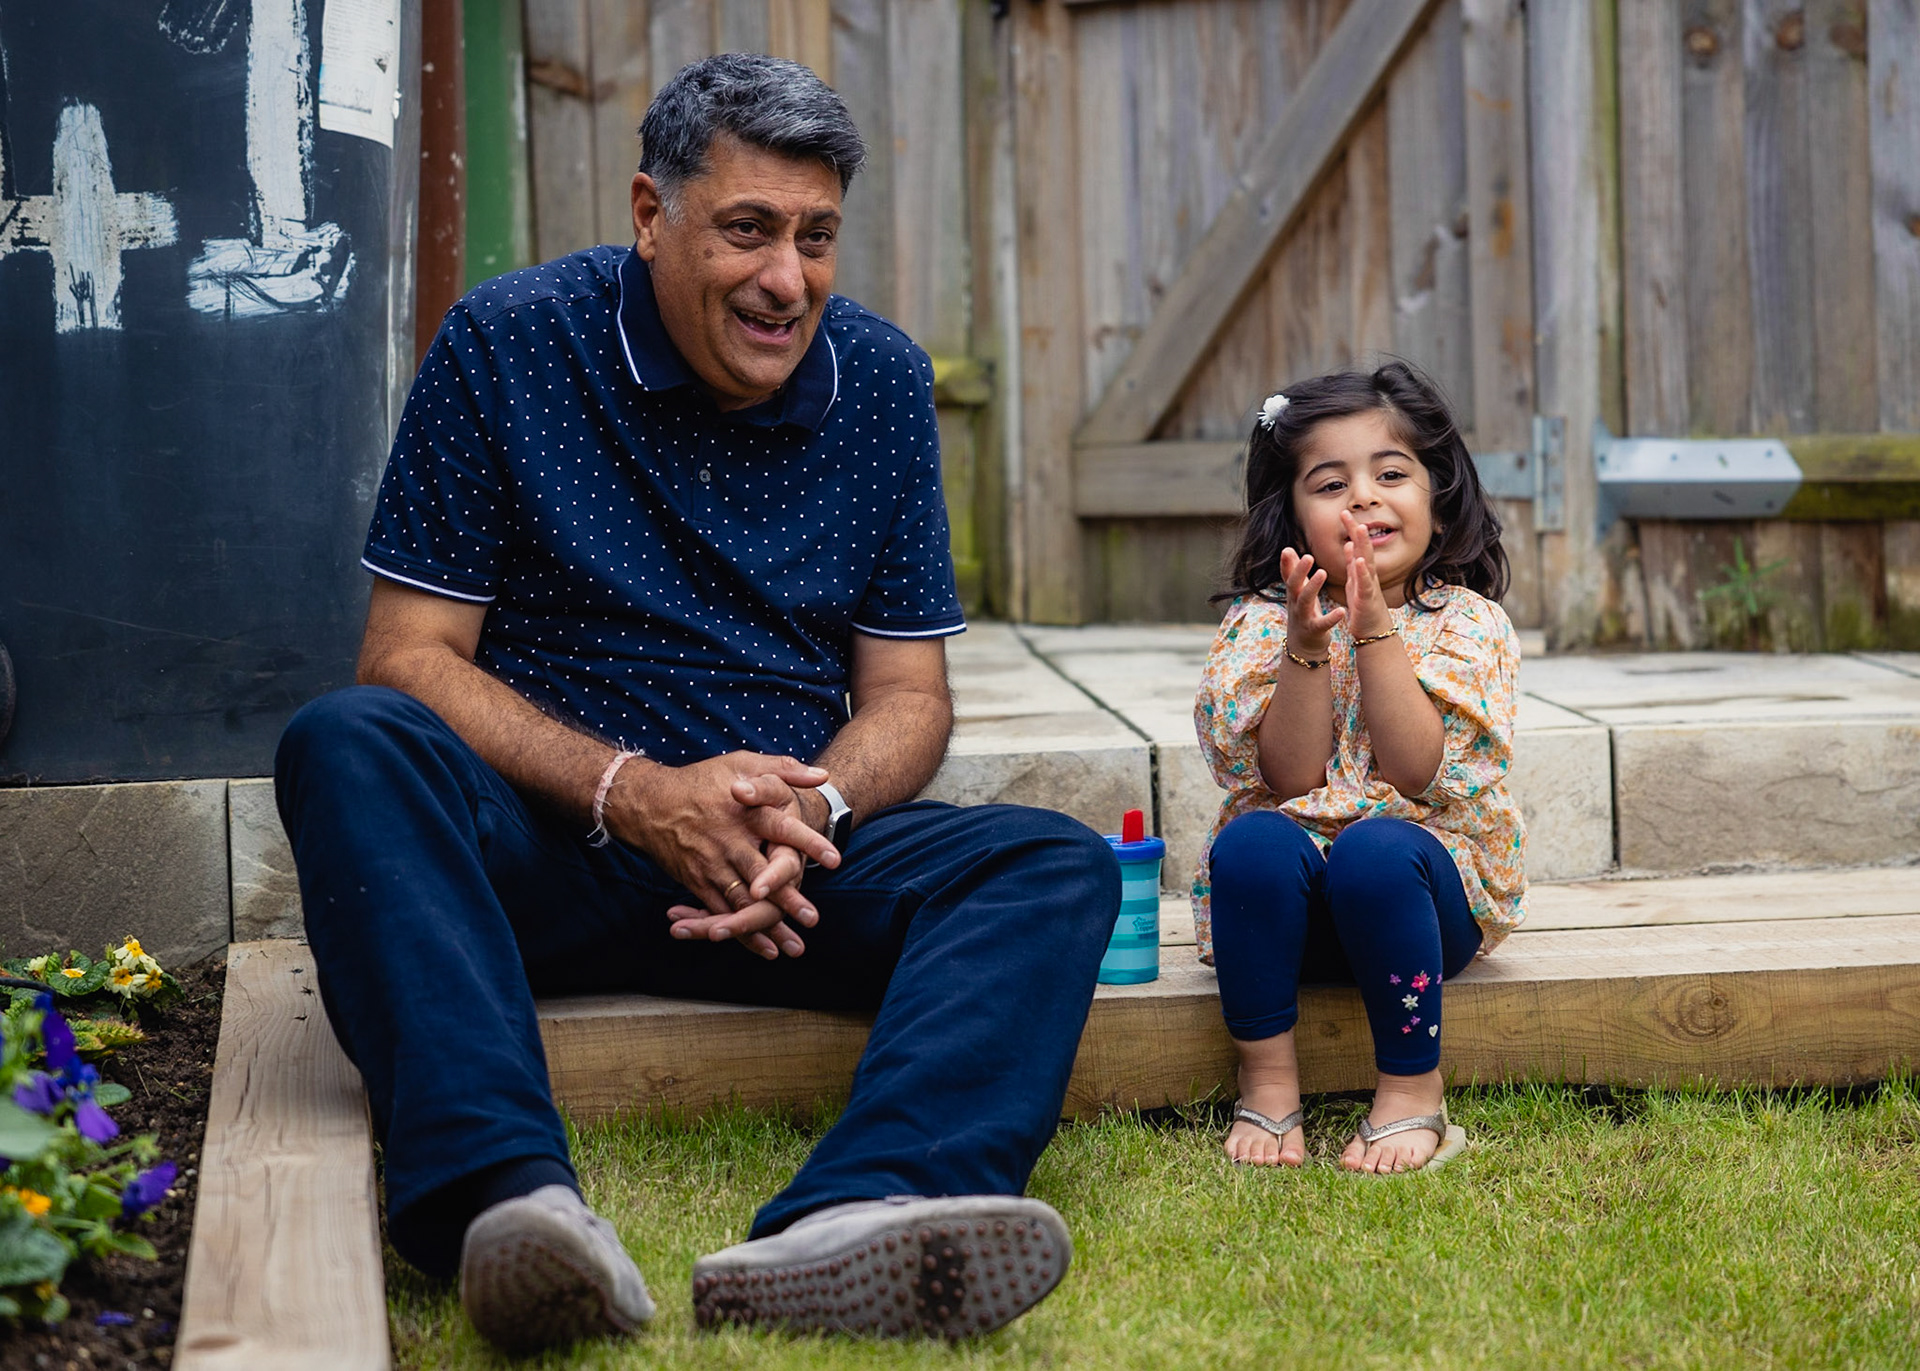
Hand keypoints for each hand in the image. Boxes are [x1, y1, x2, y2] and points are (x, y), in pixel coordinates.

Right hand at [610, 752, 839, 958]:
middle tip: (812, 918)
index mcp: (746, 813)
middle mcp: (729, 841)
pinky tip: (765, 948)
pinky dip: (741, 932)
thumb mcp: (742, 763)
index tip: (834, 860)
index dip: (808, 843)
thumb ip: (784, 769)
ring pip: (742, 901)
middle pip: (761, 874)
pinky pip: (720, 912)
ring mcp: (711, 864)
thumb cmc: (702, 781)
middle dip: (787, 898)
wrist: (649, 802)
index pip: (781, 828)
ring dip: (767, 925)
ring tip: (793, 945)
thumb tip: (823, 776)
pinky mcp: (697, 882)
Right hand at [1279, 546, 1345, 657]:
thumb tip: (1288, 549)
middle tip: (1309, 556)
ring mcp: (1304, 618)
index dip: (1285, 564)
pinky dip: (1331, 618)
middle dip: (1299, 571)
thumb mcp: (1297, 593)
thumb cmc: (1303, 614)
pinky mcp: (1315, 630)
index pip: (1287, 577)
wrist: (1302, 648)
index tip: (1286, 549)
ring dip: (1312, 587)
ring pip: (1305, 601)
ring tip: (1323, 572)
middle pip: (1293, 586)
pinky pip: (1322, 623)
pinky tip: (1341, 611)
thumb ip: (1293, 572)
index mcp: (1293, 594)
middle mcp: (1295, 604)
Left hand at [1338, 511, 1392, 639]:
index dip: (1350, 530)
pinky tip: (1360, 562)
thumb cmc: (1364, 606)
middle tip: (1347, 513)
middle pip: (1363, 549)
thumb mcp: (1355, 582)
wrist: (1373, 630)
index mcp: (1361, 571)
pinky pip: (1366, 584)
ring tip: (1359, 529)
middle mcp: (1367, 575)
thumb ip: (1353, 564)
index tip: (1343, 513)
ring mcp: (1369, 585)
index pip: (1356, 546)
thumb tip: (1349, 545)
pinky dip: (1363, 572)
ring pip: (1367, 562)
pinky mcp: (1368, 599)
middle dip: (1356, 531)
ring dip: (1363, 545)